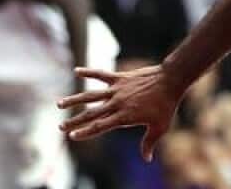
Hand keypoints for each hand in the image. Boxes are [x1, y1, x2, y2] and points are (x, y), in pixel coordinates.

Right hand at [58, 64, 186, 161]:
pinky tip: (76, 71)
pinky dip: (89, 72)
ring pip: (91, 95)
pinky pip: (101, 75)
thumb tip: (146, 159)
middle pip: (91, 113)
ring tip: (59, 103)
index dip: (86, 132)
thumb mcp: (160, 127)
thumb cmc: (166, 105)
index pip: (100, 126)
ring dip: (74, 99)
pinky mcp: (120, 78)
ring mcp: (117, 89)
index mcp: (124, 116)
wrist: (171, 80)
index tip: (73, 136)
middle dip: (75, 121)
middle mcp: (117, 103)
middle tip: (60, 127)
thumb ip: (149, 142)